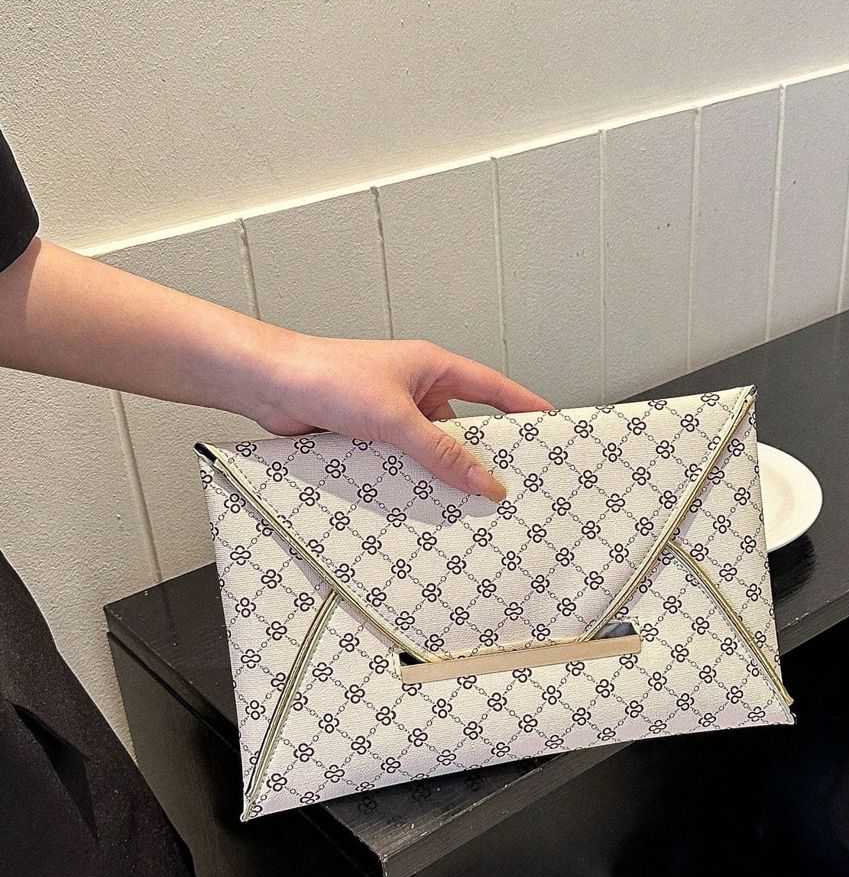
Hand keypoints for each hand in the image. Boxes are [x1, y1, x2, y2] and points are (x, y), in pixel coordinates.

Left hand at [254, 335, 552, 500]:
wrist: (268, 385)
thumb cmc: (328, 377)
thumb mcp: (397, 419)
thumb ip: (442, 452)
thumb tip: (484, 481)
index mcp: (432, 367)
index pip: (492, 389)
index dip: (524, 406)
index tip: (552, 426)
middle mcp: (415, 389)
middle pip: (463, 427)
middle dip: (481, 456)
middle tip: (509, 486)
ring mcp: (390, 415)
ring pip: (429, 451)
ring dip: (439, 475)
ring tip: (465, 509)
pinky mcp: (366, 437)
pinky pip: (400, 464)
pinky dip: (408, 482)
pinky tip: (418, 507)